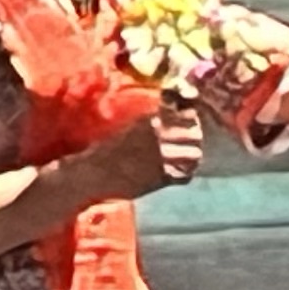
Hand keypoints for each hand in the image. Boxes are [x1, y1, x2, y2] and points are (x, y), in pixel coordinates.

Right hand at [75, 102, 202, 201]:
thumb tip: (174, 113)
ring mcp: (162, 156)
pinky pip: (186, 175)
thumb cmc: (107, 150)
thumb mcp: (130, 126)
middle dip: (193, 138)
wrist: (93, 173)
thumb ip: (153, 120)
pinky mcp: (161, 177)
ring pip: (195, 154)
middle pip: (195, 133)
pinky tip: (175, 173)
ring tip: (184, 159)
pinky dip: (183, 174)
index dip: (191, 118)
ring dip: (191, 156)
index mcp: (151, 119)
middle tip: (189, 143)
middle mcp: (160, 135)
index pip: (187, 113)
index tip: (190, 122)